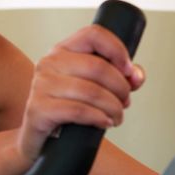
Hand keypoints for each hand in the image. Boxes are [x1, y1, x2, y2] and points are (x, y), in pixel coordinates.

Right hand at [17, 24, 144, 161]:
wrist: (39, 140)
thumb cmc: (67, 110)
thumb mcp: (92, 87)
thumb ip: (118, 77)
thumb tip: (136, 76)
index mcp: (63, 50)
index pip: (94, 34)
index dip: (117, 50)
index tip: (128, 70)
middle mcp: (49, 63)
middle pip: (97, 67)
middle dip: (120, 87)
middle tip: (125, 102)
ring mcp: (41, 85)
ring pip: (91, 91)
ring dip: (113, 107)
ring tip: (116, 117)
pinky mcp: (38, 109)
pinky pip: (78, 110)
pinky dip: (98, 117)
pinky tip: (104, 122)